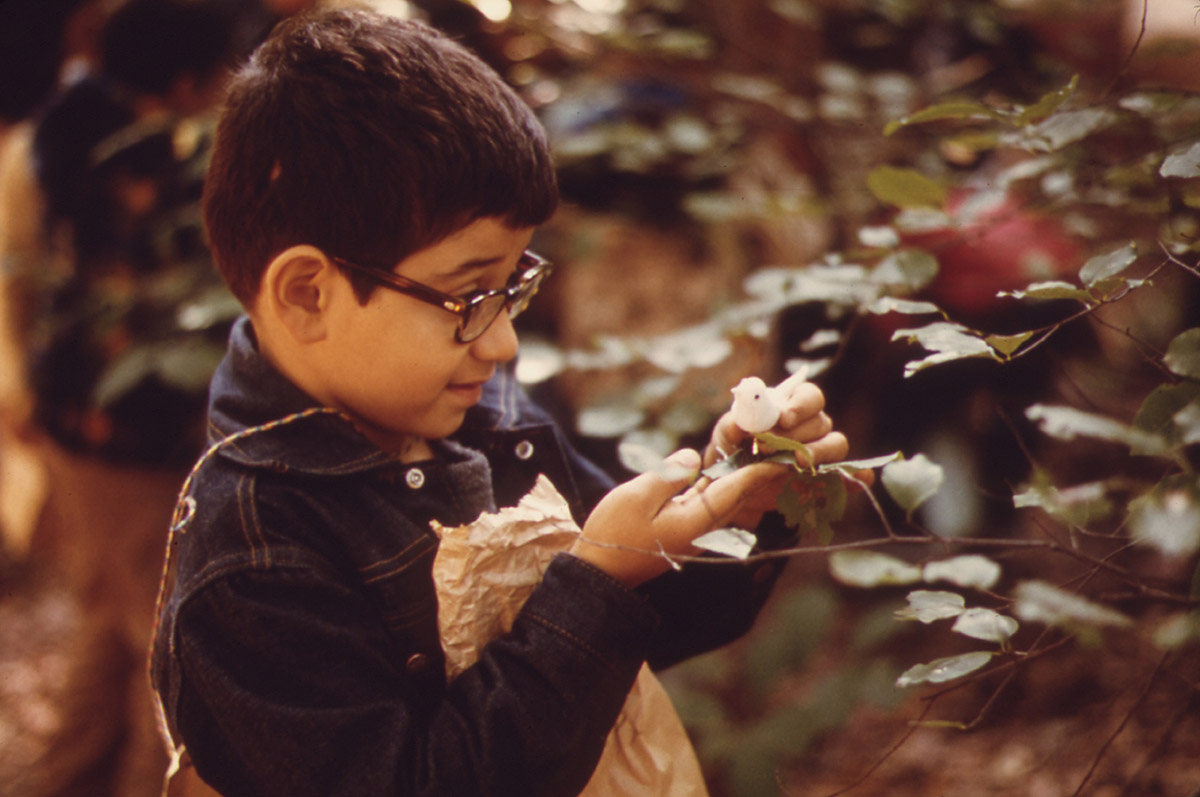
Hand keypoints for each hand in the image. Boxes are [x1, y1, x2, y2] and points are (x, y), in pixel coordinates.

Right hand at [571, 448, 789, 585]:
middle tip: (794, 449)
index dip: (763, 466)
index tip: (788, 451)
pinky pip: (714, 501)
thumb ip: (670, 474)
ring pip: (731, 498)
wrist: (601, 571)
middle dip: (767, 471)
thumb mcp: (637, 496)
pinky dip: (728, 484)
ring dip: (751, 477)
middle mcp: (703, 526)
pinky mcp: (684, 526)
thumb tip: (695, 456)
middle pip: (743, 494)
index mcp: (697, 520)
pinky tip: (734, 469)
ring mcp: (695, 528)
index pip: (738, 488)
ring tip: (772, 453)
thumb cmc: (613, 532)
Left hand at [706, 374, 848, 529]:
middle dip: (796, 434)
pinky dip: (856, 477)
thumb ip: (732, 425)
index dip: (800, 405)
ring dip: (819, 452)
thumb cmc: (734, 450)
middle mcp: (812, 426)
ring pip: (836, 444)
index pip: (809, 395)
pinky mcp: (825, 479)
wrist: (735, 487)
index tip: (783, 418)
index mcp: (791, 407)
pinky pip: (849, 475)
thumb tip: (739, 424)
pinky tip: (858, 481)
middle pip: (821, 422)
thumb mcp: (726, 435)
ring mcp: (821, 452)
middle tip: (768, 447)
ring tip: (795, 462)